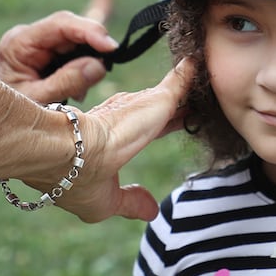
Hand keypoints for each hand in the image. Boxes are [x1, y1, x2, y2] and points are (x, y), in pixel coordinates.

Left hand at [0, 12, 117, 103]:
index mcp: (18, 42)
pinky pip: (73, 53)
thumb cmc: (8, 115)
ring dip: (89, 60)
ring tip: (82, 89)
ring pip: (75, 41)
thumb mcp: (38, 101)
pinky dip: (83, 68)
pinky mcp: (46, 55)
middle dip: (93, 45)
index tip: (111, 47)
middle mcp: (28, 37)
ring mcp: (37, 44)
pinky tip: (77, 90)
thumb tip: (99, 65)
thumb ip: (67, 82)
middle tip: (107, 66)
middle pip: (71, 29)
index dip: (89, 32)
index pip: (60, 25)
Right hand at [28, 58, 192, 223]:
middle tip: (204, 98)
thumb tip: (152, 212)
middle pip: (160, 108)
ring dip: (189, 88)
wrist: (65, 152)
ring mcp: (138, 107)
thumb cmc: (75, 180)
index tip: (183, 119)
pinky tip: (200, 63)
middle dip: (181, 105)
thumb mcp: (106, 202)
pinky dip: (191, 73)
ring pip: (172, 94)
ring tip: (209, 80)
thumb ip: (130, 202)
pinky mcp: (156, 100)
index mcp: (111, 139)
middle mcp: (123, 118)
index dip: (165, 125)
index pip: (145, 130)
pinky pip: (182, 82)